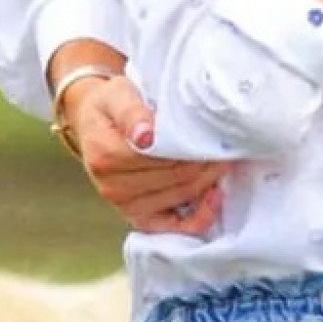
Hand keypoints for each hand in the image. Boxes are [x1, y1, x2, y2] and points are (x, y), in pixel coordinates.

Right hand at [59, 70, 231, 236]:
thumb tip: (145, 136)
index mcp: (105, 156)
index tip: (214, 135)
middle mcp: (112, 187)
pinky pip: (172, 227)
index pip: (160, 157)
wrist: (95, 123)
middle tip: (227, 147)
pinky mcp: (137, 217)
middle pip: (174, 178)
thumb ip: (130, 112)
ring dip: (206, 181)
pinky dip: (198, 217)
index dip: (190, 146)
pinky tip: (214, 198)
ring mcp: (124, 205)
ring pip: (179, 197)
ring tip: (223, 162)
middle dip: (204, 162)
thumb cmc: (110, 106)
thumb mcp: (116, 94)